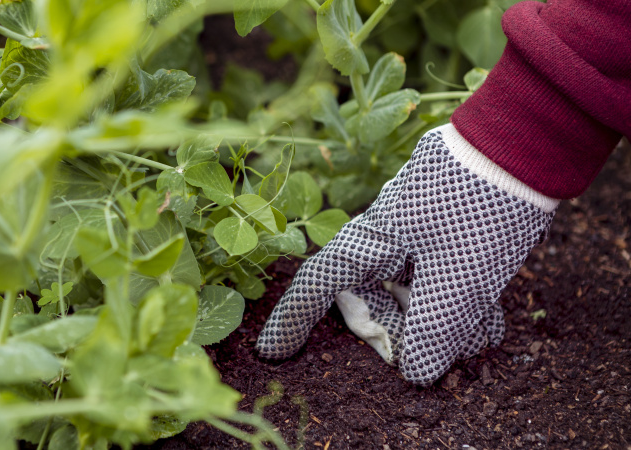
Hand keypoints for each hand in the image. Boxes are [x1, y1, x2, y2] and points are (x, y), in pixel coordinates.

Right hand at [256, 124, 556, 385]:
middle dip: (403, 331)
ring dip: (440, 319)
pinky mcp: (449, 223)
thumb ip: (435, 328)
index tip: (273, 352)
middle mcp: (386, 233)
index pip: (319, 283)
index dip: (294, 319)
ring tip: (478, 338)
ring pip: (413, 287)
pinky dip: (459, 299)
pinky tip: (488, 321)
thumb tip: (418, 371)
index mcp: (371, 239)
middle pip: (374, 295)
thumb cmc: (482, 203)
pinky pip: (441, 273)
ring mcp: (419, 227)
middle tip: (436, 356)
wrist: (528, 136)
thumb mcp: (461, 275)